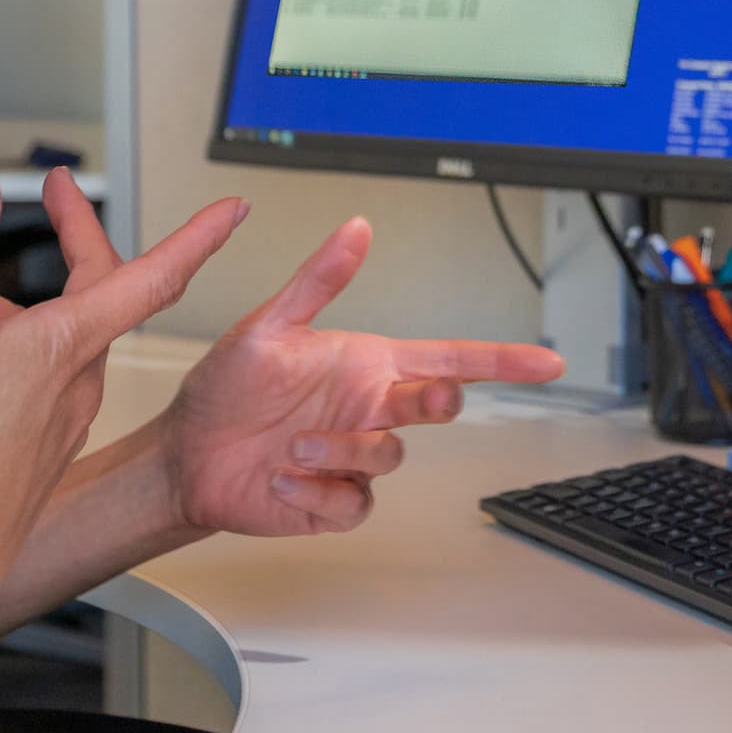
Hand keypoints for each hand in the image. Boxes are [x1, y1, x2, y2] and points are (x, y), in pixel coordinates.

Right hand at [0, 165, 241, 703]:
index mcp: (61, 351)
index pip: (150, 278)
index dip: (195, 236)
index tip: (231, 209)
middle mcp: (70, 384)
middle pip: (86, 294)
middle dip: (65, 238)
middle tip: (53, 196)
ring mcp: (49, 420)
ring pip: (26, 337)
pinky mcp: (24, 451)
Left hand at [156, 215, 564, 535]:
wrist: (185, 454)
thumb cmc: (224, 389)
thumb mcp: (267, 326)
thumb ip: (317, 280)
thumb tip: (356, 229)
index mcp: (367, 365)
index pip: (452, 358)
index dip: (502, 361)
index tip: (546, 361)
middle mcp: (369, 410)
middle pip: (435, 405)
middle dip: (436, 400)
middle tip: (425, 395)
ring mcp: (355, 457)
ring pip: (391, 457)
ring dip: (343, 449)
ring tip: (293, 445)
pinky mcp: (334, 500)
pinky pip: (355, 503)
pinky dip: (318, 491)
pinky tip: (283, 477)